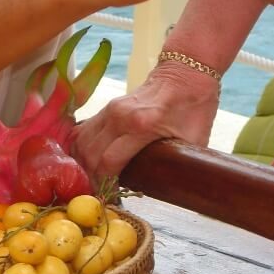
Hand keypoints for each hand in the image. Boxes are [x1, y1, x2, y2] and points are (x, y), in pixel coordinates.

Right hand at [70, 62, 219, 186]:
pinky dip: (79, 151)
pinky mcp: (105, 108)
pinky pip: (82, 133)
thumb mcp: (194, 140)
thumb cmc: (194, 108)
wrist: (186, 74)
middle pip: (91, 155)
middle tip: (100, 195)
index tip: (110, 198)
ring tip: (92, 182)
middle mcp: (119, 116)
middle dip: (92, 179)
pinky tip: (84, 165)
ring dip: (83, 166)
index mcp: (142, 125)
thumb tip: (168, 192)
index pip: (109, 162)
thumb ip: (178, 165)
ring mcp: (109, 109)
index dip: (106, 185)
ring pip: (82, 144)